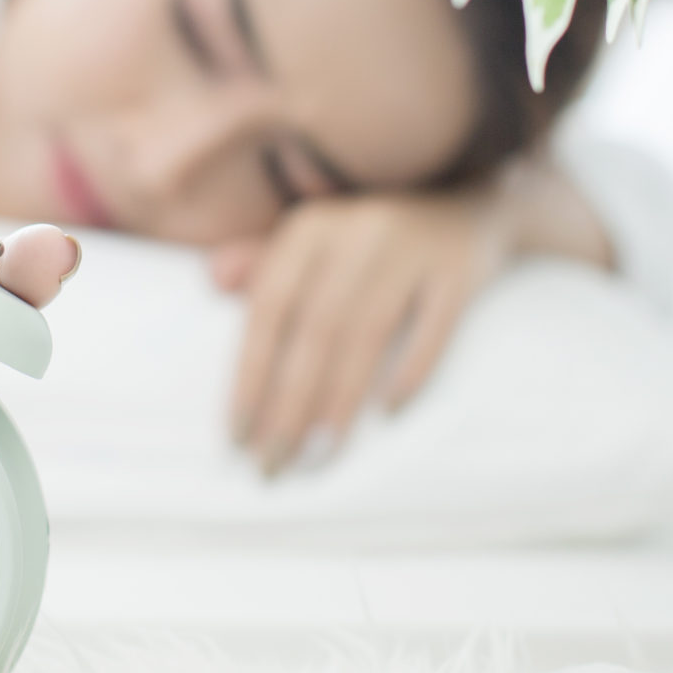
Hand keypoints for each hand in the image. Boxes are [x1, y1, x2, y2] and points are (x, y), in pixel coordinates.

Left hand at [218, 188, 510, 474]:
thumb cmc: (368, 245)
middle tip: (276, 462)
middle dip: (290, 404)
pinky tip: (389, 414)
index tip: (239, 436)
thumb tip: (212, 280)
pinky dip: (412, 371)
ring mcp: (412, 247)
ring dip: (340, 401)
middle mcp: (358, 230)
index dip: (251, 374)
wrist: (460, 209)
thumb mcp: (314, 244)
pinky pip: (435, 328)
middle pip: (315, 329)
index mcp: (311, 228)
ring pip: (367, 333)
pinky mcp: (459, 268)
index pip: (269, 308)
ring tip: (320, 454)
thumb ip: (263, 266)